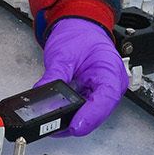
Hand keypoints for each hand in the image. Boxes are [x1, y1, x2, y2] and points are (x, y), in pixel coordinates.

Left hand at [36, 18, 126, 135]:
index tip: (74, 126)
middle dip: (78, 122)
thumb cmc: (79, 34)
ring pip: (92, 114)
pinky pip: (86, 109)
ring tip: (54, 125)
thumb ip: (53, 77)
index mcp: (110, 70)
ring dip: (75, 120)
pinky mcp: (95, 93)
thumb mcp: (62, 54)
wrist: (80, 26)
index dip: (90, 116)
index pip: (105, 98)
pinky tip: (60, 117)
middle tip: (55, 128)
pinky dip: (73, 114)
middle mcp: (112, 83)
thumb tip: (41, 95)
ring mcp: (104, 90)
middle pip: (99, 112)